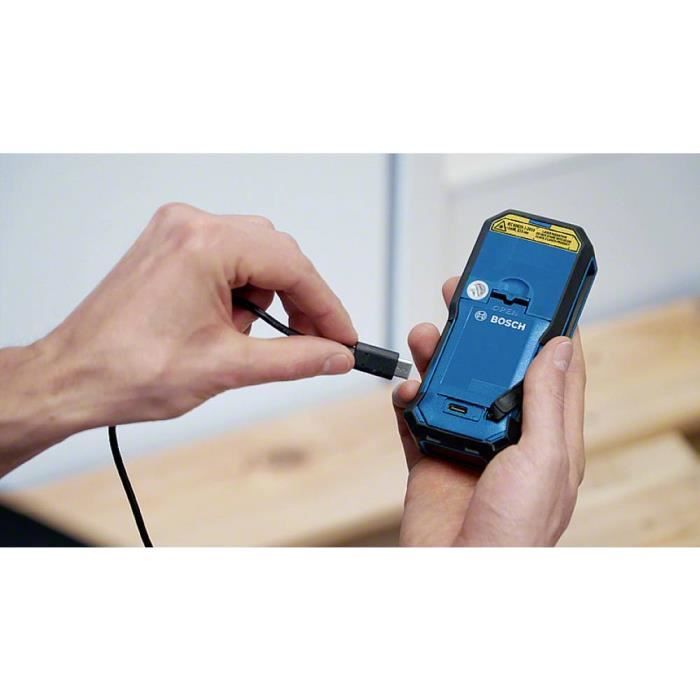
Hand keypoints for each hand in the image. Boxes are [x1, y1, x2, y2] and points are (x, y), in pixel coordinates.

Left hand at [0, 203, 356, 475]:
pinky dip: (240, 287)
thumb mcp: (227, 368)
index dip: (327, 306)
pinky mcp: (168, 244)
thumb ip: (295, 358)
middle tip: (314, 341)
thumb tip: (336, 356)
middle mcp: (190, 226)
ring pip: (253, 252)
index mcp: (204, 246)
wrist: (73, 376)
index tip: (344, 337)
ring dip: (267, 294)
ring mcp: (175, 231)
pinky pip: (226, 254)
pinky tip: (226, 321)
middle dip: (300, 300)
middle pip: (276, 252)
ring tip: (244, 336)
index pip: (293, 266)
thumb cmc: (129, 370)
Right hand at [393, 276, 585, 545]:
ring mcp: (466, 442)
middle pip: (492, 367)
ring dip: (435, 357)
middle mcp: (506, 433)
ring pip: (450, 383)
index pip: (552, 369)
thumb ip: (547, 401)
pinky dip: (406, 396)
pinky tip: (405, 391)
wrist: (456, 573)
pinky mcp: (431, 454)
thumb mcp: (544, 459)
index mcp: (547, 434)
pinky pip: (415, 414)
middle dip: (478, 329)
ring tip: (424, 336)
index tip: (532, 293)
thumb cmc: (514, 533)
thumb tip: (559, 348)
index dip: (544, 328)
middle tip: (463, 296)